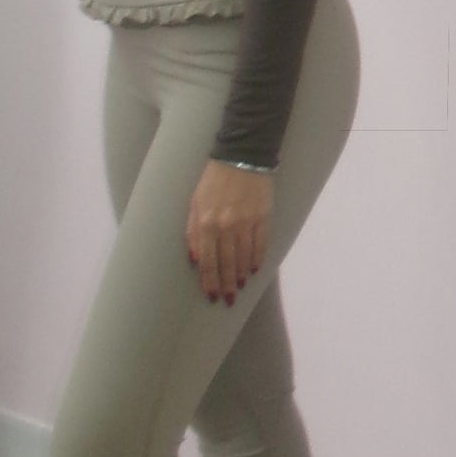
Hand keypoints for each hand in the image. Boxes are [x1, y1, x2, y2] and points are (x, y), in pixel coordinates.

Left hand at [186, 162, 272, 305]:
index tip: (212, 295)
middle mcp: (226, 227)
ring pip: (244, 257)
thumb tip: (195, 258)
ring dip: (241, 275)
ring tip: (240, 287)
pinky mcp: (263, 217)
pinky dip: (257, 258)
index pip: (207, 260)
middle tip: (228, 300)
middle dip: (226, 284)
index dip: (209, 280)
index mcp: (206, 223)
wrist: (241, 157)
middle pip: (226, 263)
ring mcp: (246, 223)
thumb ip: (192, 231)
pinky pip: (260, 244)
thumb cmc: (213, 181)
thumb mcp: (195, 203)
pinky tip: (254, 269)